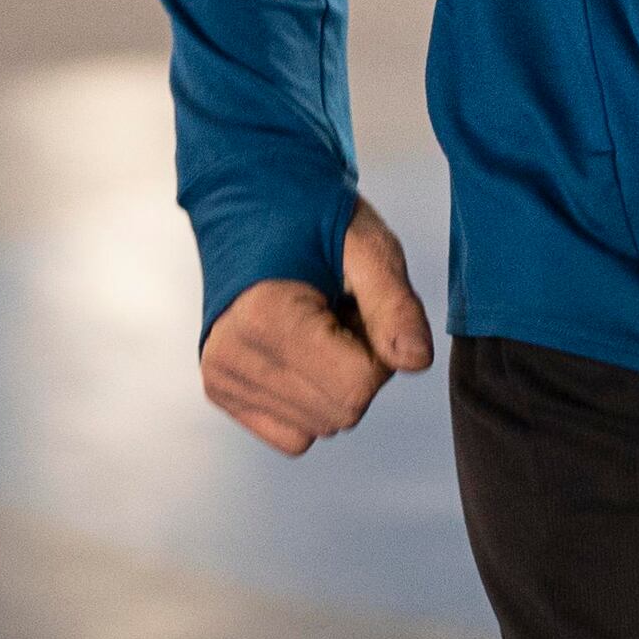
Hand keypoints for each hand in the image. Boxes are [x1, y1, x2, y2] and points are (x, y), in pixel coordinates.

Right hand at [199, 197, 435, 456]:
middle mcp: (232, 357)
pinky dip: (311, 400)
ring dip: (335, 382)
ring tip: (319, 325)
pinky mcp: (222, 392)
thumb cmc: (314, 216)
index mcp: (265, 318)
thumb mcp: (369, 247)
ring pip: (321, 426)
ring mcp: (222, 379)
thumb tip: (417, 362)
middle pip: (342, 412)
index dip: (378, 350)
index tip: (361, 308)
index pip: (357, 387)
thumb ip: (396, 305)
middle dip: (360, 367)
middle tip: (341, 313)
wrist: (252, 202)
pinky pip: (294, 435)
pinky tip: (300, 352)